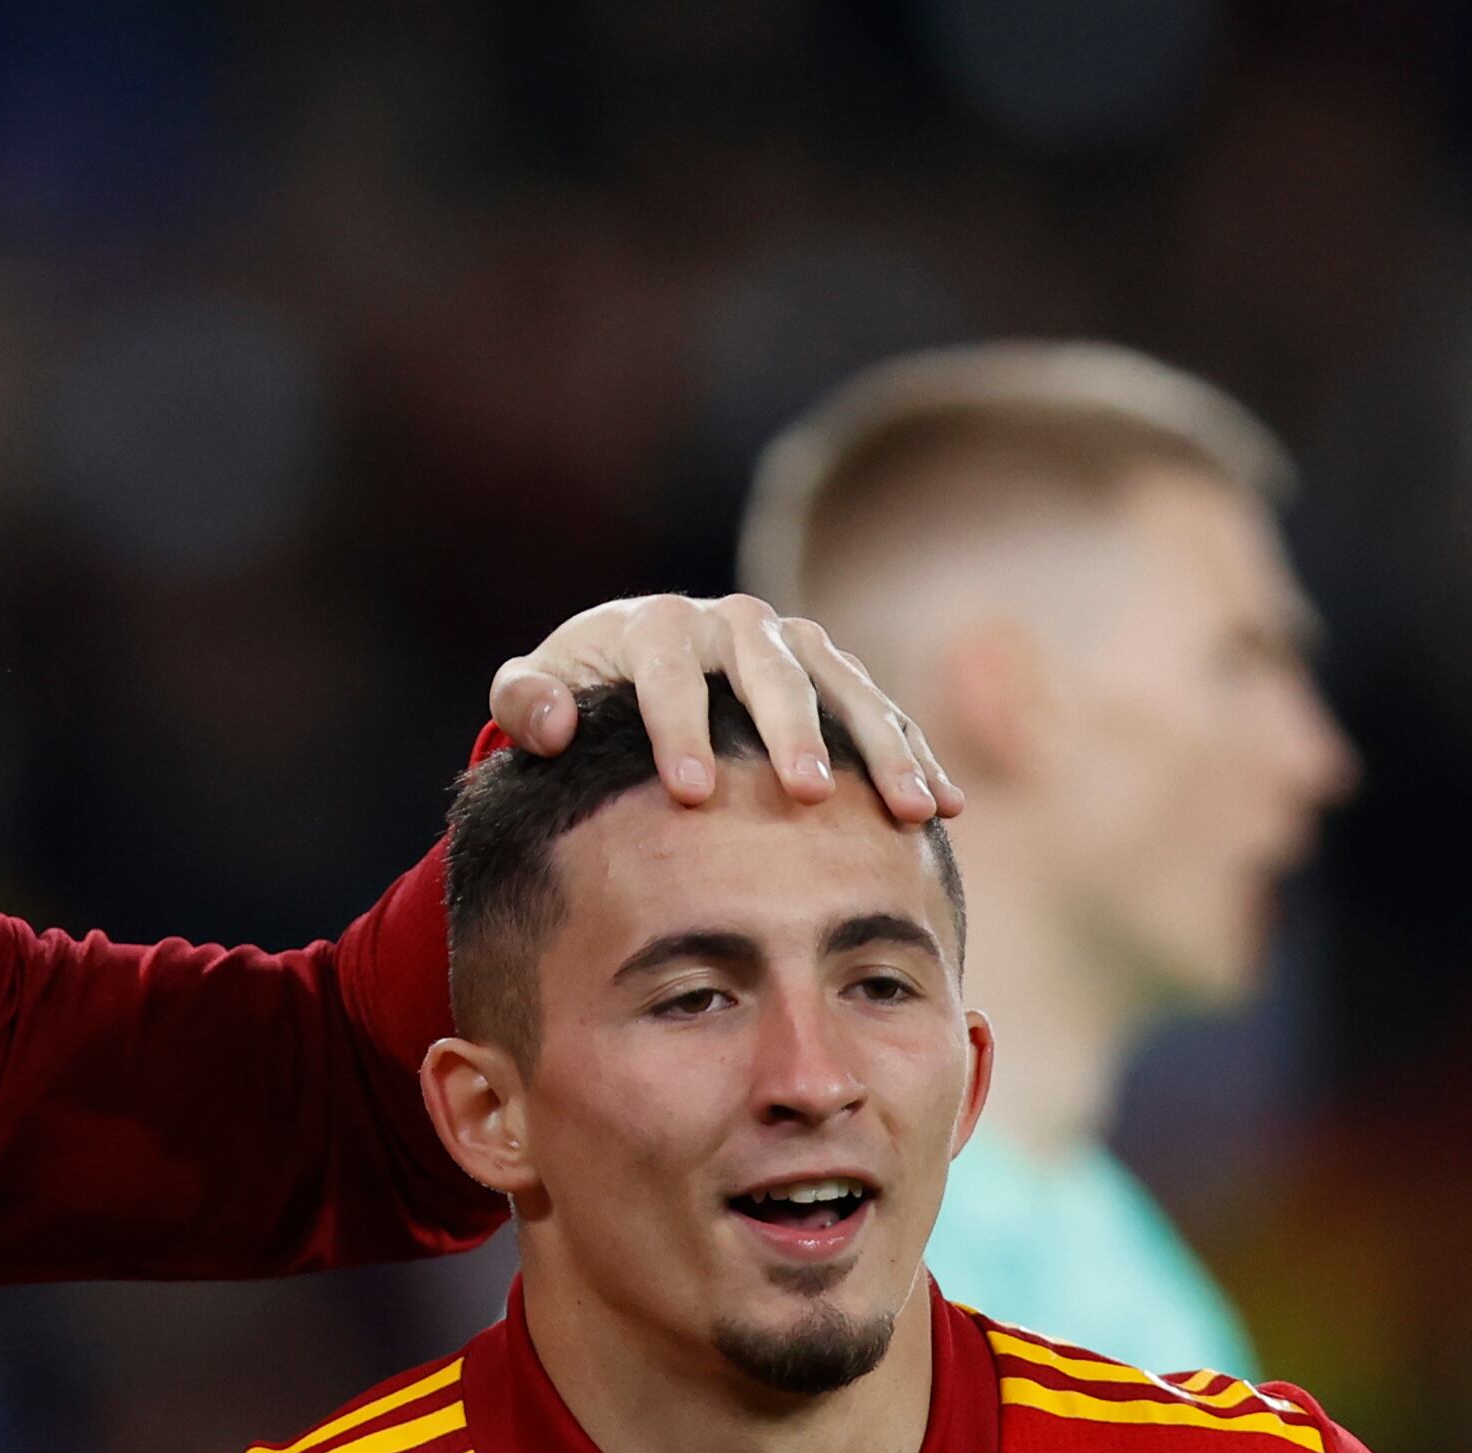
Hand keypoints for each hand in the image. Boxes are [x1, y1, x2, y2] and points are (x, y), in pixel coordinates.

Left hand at [489, 593, 963, 822]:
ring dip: (882, 747)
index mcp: (661, 625)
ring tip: (908, 810)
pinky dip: (917, 755)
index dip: (679, 728)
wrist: (636, 669)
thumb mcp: (539, 693)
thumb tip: (551, 727)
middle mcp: (737, 623)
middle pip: (772, 672)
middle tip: (807, 795)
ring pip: (847, 687)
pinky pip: (884, 712)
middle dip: (794, 733)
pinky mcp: (837, 676)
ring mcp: (797, 647)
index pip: (670, 670)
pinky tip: (946, 809)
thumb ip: (525, 704)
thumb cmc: (583, 695)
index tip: (688, 794)